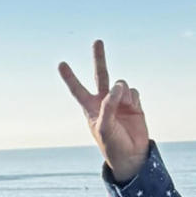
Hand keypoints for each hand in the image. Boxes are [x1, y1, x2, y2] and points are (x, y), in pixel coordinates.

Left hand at [58, 40, 149, 180]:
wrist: (132, 155)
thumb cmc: (112, 144)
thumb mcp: (104, 127)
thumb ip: (108, 105)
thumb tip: (117, 85)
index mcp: (91, 108)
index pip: (77, 90)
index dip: (70, 77)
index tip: (61, 64)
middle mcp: (104, 101)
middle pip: (100, 75)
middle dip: (99, 58)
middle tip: (97, 41)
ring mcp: (120, 101)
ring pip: (121, 83)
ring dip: (122, 92)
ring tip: (123, 105)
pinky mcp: (134, 103)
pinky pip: (133, 91)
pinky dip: (133, 98)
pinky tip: (132, 108)